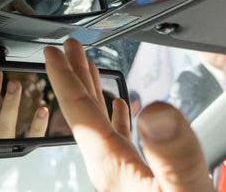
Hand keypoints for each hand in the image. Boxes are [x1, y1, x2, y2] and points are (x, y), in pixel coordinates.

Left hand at [44, 39, 213, 191]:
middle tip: (67, 49)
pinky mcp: (136, 177)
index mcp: (111, 165)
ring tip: (89, 69)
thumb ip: (173, 154)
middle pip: (82, 112)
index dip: (63, 78)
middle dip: (73, 76)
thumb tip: (156, 110)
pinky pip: (118, 138)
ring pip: (99, 123)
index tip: (51, 52)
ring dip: (92, 92)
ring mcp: (122, 172)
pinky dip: (117, 116)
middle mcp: (110, 166)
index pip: (79, 112)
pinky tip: (123, 108)